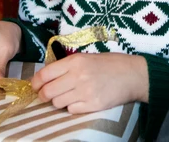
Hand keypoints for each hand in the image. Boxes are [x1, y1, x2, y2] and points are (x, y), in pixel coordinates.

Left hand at [32, 53, 148, 113]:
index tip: (35, 86)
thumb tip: (47, 77)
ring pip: (57, 103)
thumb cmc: (110, 64)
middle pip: (48, 92)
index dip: (36, 82)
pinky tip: (80, 101)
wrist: (133, 75)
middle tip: (46, 95)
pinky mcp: (93, 105)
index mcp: (75, 61)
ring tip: (67, 96)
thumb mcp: (86, 57)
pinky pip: (72, 110)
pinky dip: (72, 107)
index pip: (45, 74)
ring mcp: (85, 92)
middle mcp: (78, 76)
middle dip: (43, 95)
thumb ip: (67, 66)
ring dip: (58, 102)